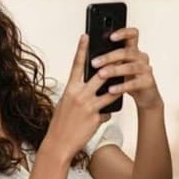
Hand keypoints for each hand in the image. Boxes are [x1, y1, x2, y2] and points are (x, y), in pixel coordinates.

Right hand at [41, 34, 119, 160]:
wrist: (59, 143)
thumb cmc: (60, 124)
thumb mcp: (65, 104)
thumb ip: (78, 94)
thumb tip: (90, 91)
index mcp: (70, 89)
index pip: (77, 65)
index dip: (82, 49)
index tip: (86, 36)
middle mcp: (79, 95)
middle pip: (100, 74)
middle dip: (111, 66)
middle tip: (119, 56)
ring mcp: (89, 105)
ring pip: (110, 91)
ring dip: (116, 88)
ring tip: (120, 86)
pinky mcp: (97, 117)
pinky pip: (107, 111)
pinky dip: (105, 114)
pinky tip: (98, 120)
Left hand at [89, 27, 161, 109]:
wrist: (145, 95)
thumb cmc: (128, 78)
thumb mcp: (119, 66)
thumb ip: (109, 60)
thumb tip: (86, 55)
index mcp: (133, 50)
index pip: (133, 34)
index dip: (123, 33)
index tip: (110, 37)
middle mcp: (141, 57)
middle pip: (126, 52)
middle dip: (109, 57)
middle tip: (94, 62)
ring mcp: (146, 69)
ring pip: (130, 67)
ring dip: (114, 70)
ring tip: (100, 74)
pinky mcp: (147, 82)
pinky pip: (133, 83)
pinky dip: (121, 86)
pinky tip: (111, 89)